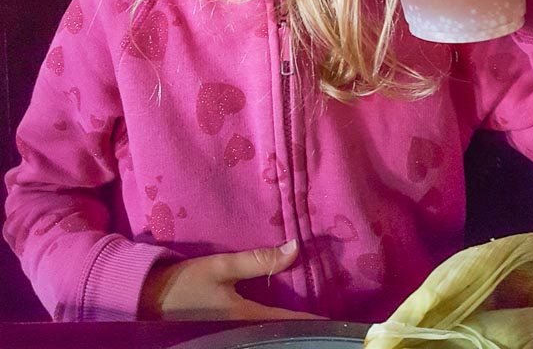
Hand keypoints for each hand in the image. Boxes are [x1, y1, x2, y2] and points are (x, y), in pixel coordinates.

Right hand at [138, 239, 320, 320]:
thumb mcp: (220, 266)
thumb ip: (258, 260)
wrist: (146, 300)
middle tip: (325, 320)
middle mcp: (241, 334)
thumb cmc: (184, 283)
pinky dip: (269, 327)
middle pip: (280, 333)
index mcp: (244, 319)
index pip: (289, 325)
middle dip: (302, 327)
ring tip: (307, 319)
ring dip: (285, 327)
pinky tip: (276, 320)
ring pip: (267, 334)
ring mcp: (231, 336)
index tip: (336, 323)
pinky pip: (253, 332)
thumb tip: (295, 248)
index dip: (313, 323)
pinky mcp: (221, 333)